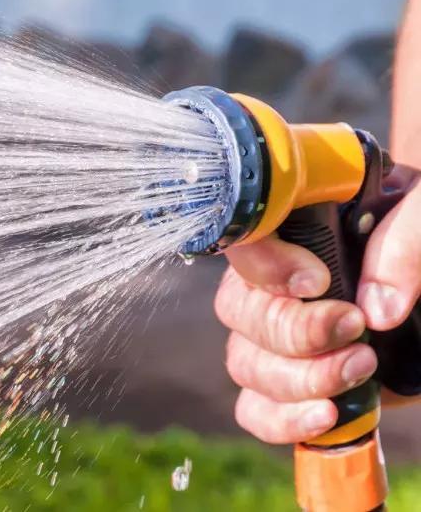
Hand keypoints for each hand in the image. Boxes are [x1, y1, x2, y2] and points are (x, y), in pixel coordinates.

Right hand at [214, 168, 420, 443]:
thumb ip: (408, 240)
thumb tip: (378, 310)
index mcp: (297, 222)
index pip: (244, 239)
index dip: (264, 265)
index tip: (317, 282)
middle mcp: (276, 279)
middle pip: (237, 310)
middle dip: (293, 331)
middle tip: (355, 328)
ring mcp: (281, 335)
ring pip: (246, 362)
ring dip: (298, 378)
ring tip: (362, 368)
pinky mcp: (298, 383)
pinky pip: (255, 407)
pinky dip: (282, 419)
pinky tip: (327, 415)